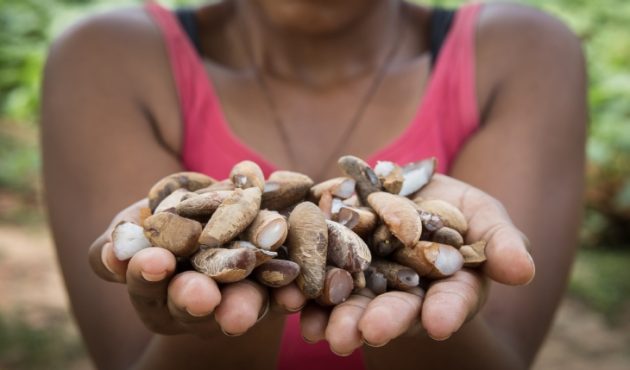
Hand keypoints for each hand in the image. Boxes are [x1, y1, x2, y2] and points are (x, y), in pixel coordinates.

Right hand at [88, 199, 306, 336]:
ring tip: (241, 313)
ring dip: (240, 309)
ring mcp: (234, 302)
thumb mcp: (142, 217)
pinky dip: (285, 298)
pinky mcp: (272, 294)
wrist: (226, 210)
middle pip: (190, 306)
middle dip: (193, 300)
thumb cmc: (171, 214)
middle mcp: (193, 304)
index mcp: (155, 287)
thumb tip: (112, 250)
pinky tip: (292, 296)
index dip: (147, 275)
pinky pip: (279, 300)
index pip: (146, 284)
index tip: (154, 260)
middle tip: (201, 295)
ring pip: (236, 309)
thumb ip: (125, 233)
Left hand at [300, 174, 534, 354]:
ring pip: (352, 304)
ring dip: (337, 319)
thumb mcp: (483, 214)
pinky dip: (303, 293)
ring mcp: (365, 282)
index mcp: (446, 286)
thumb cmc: (454, 205)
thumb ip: (502, 242)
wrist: (404, 187)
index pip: (452, 301)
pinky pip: (316, 280)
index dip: (447, 312)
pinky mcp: (331, 263)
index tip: (441, 324)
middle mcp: (405, 293)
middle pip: (396, 310)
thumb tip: (524, 271)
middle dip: (384, 321)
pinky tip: (291, 302)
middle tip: (369, 333)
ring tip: (324, 334)